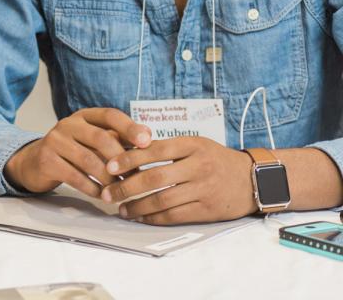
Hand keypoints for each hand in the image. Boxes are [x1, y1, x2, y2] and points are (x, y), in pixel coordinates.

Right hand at [4, 108, 151, 195]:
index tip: (147, 141)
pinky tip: (101, 196)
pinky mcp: (47, 160)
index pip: (109, 115)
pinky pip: (74, 176)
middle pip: (100, 138)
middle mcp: (68, 124)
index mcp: (84, 116)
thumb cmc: (72, 151)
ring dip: (108, 178)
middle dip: (121, 159)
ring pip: (88, 160)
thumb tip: (148, 138)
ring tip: (121, 191)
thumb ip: (116, 138)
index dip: (129, 127)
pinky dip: (92, 188)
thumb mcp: (92, 139)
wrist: (35, 162)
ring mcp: (55, 141)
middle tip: (136, 177)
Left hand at [100, 136, 256, 224]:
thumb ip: (166, 147)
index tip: (109, 166)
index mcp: (191, 145)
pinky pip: (175, 216)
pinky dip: (155, 218)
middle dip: (126, 187)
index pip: (153, 150)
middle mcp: (197, 166)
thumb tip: (128, 149)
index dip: (129, 158)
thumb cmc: (215, 158)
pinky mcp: (208, 210)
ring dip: (138, 207)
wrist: (253, 179)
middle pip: (155, 177)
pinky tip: (141, 218)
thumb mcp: (194, 143)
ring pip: (163, 200)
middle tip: (108, 193)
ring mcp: (203, 189)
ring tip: (121, 209)